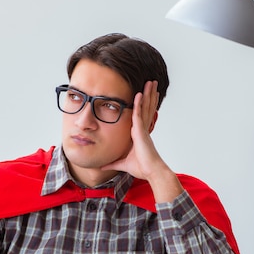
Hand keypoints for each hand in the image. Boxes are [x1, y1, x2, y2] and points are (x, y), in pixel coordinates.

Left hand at [102, 80, 182, 202]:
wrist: (151, 172)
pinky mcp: (140, 131)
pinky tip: (139, 94)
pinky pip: (139, 114)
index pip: (141, 114)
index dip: (143, 103)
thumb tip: (101, 167)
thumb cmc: (141, 168)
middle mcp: (142, 129)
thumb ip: (112, 163)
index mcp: (139, 134)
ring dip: (147, 94)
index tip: (144, 94)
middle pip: (146, 107)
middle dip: (148, 94)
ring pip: (145, 107)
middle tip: (151, 82)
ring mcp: (142, 129)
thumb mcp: (122, 164)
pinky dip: (139, 104)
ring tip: (150, 82)